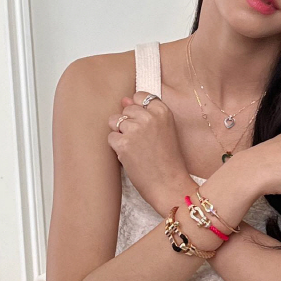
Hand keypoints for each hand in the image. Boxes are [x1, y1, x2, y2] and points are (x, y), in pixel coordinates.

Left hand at [107, 91, 190, 214]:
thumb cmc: (168, 159)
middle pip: (126, 109)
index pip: (140, 96)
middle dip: (128, 123)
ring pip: (114, 121)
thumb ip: (146, 112)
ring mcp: (135, 130)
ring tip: (135, 148)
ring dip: (120, 134)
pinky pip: (110, 137)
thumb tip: (124, 99)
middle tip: (141, 141)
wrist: (169, 184)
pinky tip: (130, 156)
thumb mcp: (164, 130)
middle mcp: (149, 117)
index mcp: (163, 111)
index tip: (143, 123)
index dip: (138, 110)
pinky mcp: (123, 144)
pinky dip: (116, 147)